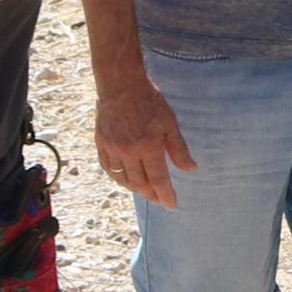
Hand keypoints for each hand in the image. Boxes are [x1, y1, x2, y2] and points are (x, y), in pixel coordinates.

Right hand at [94, 73, 194, 206]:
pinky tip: (126, 180)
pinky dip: (118, 178)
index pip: (158, 179)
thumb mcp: (170, 123)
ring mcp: (112, 149)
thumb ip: (179, 149)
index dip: (166, 195)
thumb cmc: (149, 102)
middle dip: (151, 195)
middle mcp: (129, 152)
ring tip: (146, 192)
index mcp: (148, 146)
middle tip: (160, 200)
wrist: (121, 86)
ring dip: (135, 189)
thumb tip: (191, 169)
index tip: (172, 205)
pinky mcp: (101, 144)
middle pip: (140, 183)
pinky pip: (108, 169)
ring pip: (123, 179)